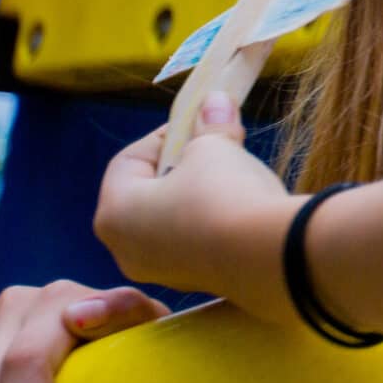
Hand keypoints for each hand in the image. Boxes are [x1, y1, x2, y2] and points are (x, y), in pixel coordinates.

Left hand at [92, 94, 290, 302]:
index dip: (164, 135)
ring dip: (196, 196)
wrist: (268, 255)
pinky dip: (211, 224)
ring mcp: (159, 272)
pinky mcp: (194, 282)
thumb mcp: (215, 149)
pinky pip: (195, 244)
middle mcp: (125, 249)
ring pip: (172, 221)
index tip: (198, 124)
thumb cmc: (223, 194)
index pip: (128, 161)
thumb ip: (209, 126)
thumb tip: (216, 100)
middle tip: (214, 150)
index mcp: (114, 212)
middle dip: (180, 167)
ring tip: (231, 179)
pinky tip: (240, 210)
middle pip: (148, 194)